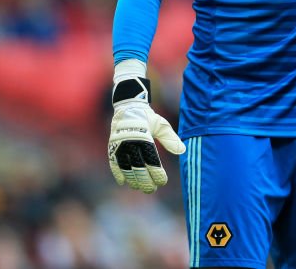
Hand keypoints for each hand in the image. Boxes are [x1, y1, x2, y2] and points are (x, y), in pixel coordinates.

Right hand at [108, 75, 185, 192]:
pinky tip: (123, 182)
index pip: (151, 159)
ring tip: (139, 187)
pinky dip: (117, 173)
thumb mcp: (161, 125)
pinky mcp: (112, 147)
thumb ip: (170, 139)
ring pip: (126, 167)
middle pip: (138, 166)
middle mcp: (131, 141)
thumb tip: (183, 151)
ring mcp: (120, 145)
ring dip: (132, 179)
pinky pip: (114, 162)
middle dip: (145, 180)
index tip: (163, 181)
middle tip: (152, 189)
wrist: (128, 106)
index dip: (156, 172)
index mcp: (144, 136)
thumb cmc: (148, 118)